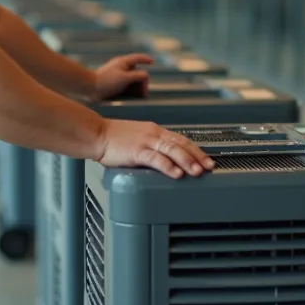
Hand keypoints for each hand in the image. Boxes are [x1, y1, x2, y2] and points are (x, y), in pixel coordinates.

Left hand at [90, 53, 153, 100]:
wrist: (90, 88)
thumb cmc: (107, 81)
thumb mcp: (125, 78)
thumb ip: (138, 75)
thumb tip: (146, 75)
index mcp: (123, 62)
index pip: (137, 58)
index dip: (145, 59)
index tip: (152, 62)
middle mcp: (121, 67)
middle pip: (137, 71)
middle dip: (142, 81)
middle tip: (144, 92)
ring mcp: (117, 76)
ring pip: (132, 80)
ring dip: (137, 87)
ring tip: (139, 96)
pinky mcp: (114, 84)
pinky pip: (126, 85)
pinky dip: (131, 90)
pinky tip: (132, 97)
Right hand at [95, 119, 214, 178]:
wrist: (96, 134)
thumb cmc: (113, 138)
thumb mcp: (138, 137)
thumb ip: (152, 145)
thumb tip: (165, 157)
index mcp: (155, 130)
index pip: (181, 139)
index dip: (196, 149)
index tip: (206, 159)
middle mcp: (153, 134)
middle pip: (181, 144)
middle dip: (197, 156)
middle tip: (209, 167)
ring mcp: (145, 142)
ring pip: (172, 150)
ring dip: (187, 161)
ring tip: (197, 171)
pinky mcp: (136, 151)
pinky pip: (156, 159)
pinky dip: (168, 166)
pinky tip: (176, 173)